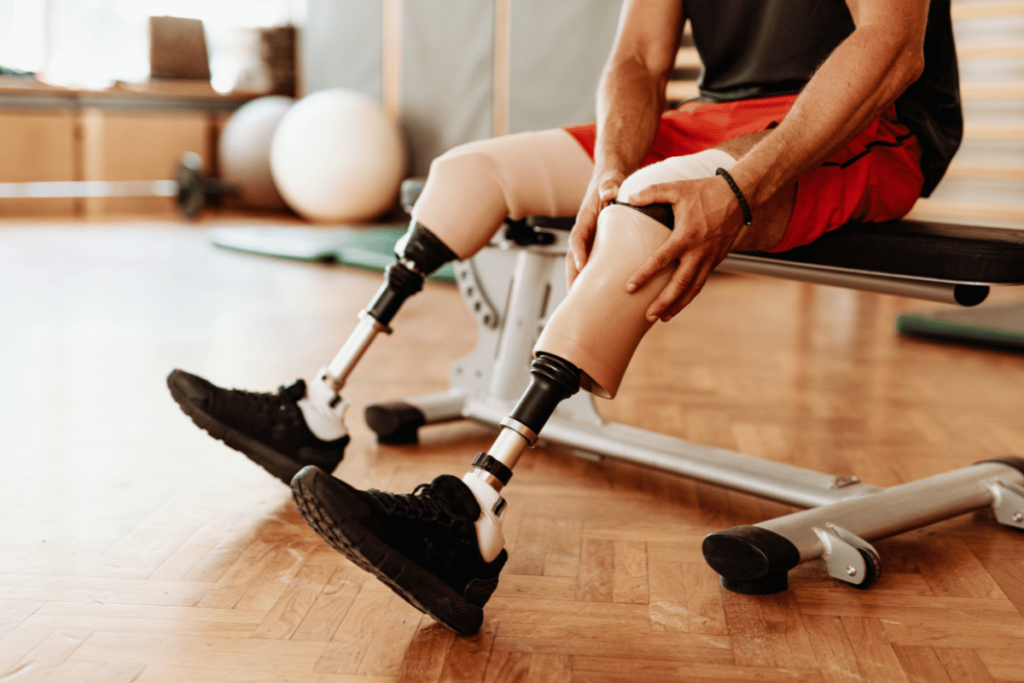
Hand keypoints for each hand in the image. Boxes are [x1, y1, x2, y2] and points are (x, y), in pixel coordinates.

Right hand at [567, 169, 625, 286]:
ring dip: (579, 282)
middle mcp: (584, 231)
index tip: (580, 266)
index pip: (577, 238)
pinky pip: (592, 263)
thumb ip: (609, 185)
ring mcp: (589, 240)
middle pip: (572, 258)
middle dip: (572, 277)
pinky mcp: (597, 245)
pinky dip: (592, 278)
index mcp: (584, 218)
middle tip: (575, 296)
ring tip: (583, 303)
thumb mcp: (611, 180)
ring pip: (579, 264)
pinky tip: (600, 294)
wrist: (611, 179)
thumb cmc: (611, 181)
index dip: (577, 252)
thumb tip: (608, 191)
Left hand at [624, 175, 747, 321]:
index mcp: (685, 236)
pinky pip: (701, 282)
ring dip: (677, 305)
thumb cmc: (707, 191)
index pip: (660, 261)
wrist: (741, 196)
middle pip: (679, 285)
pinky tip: (679, 303)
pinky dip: (689, 295)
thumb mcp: (678, 188)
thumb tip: (630, 197)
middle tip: (647, 316)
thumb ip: (653, 192)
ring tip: (662, 318)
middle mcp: (698, 252)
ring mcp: (709, 258)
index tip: (629, 288)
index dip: (644, 275)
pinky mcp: (716, 260)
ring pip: (692, 288)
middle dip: (663, 302)